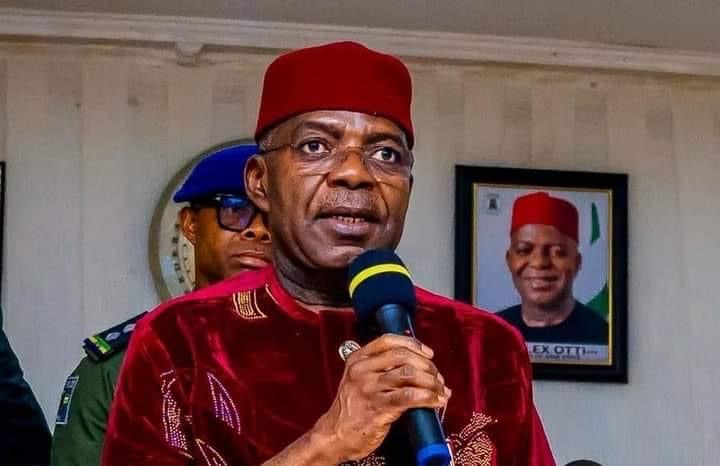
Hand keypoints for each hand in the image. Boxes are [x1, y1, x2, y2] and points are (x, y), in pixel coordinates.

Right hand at [312, 334, 450, 462]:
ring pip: (408, 374)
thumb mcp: (359, 380)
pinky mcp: (378, 408)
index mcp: (357, 359)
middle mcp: (362, 370)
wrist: (335, 435)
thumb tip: (419, 367)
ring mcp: (369, 388)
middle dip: (426, 365)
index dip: (412, 344)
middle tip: (437, 377)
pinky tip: (436, 401)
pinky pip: (409, 396)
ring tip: (440, 391)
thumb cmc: (352, 409)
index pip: (388, 341)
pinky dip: (428, 397)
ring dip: (431, 382)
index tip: (428, 353)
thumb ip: (382, 369)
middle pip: (402, 356)